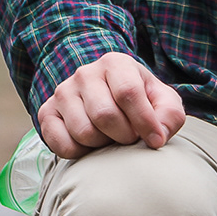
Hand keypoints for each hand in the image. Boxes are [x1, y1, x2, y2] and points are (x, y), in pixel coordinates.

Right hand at [36, 51, 185, 159]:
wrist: (110, 99)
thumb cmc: (142, 102)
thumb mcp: (164, 103)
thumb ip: (169, 116)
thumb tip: (157, 135)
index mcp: (115, 63)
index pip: (128, 93)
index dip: (144, 123)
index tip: (155, 141)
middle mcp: (85, 73)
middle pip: (105, 115)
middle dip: (124, 136)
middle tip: (130, 137)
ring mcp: (63, 91)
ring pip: (83, 131)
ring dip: (103, 145)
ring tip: (111, 138)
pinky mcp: (47, 112)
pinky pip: (60, 143)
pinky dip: (79, 152)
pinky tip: (90, 145)